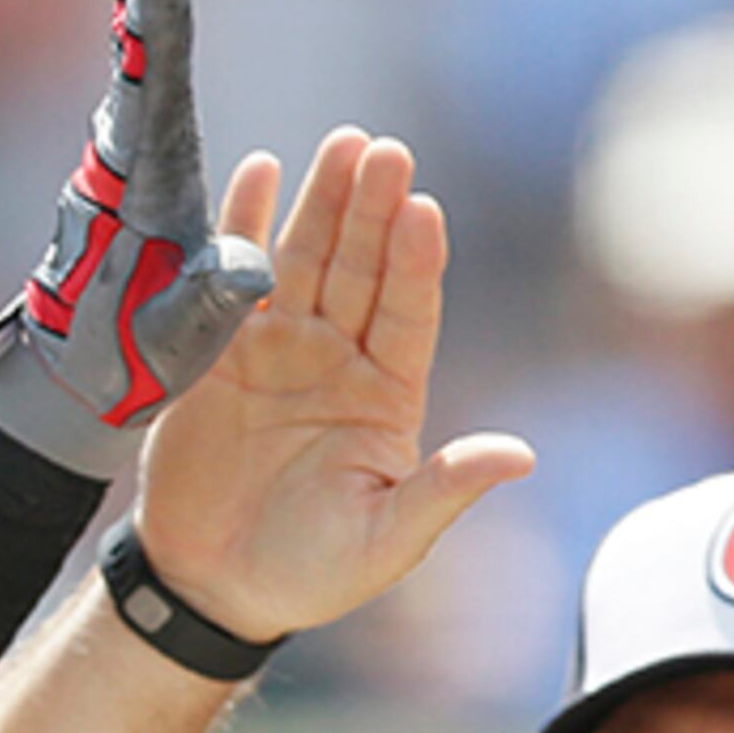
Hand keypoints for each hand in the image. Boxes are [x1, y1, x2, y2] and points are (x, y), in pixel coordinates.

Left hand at [0, 0, 276, 480]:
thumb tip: (252, 273)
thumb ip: (216, 296)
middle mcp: (126, 136)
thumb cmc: (135, 353)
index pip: (155, 60)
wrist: (74, 375)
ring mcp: (124, 137)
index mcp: (146, 165)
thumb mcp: (186, 328)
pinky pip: (141, 52)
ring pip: (134, 26)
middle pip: (138, 19)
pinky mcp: (130, 145)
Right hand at [128, 128, 534, 640]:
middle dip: (372, 210)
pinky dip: (244, 226)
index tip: (423, 210)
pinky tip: (259, 174)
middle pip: (361, 270)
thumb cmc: (309, 572)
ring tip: (339, 145)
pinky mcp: (217, 354)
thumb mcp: (387, 542)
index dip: (415, 263)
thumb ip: (444, 491)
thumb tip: (521, 456)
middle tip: (383, 151)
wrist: (211, 587)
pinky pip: (235, 279)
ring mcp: (278, 351)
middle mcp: (339, 360)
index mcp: (388, 396)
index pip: (409, 313)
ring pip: (306, 262)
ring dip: (322, 202)